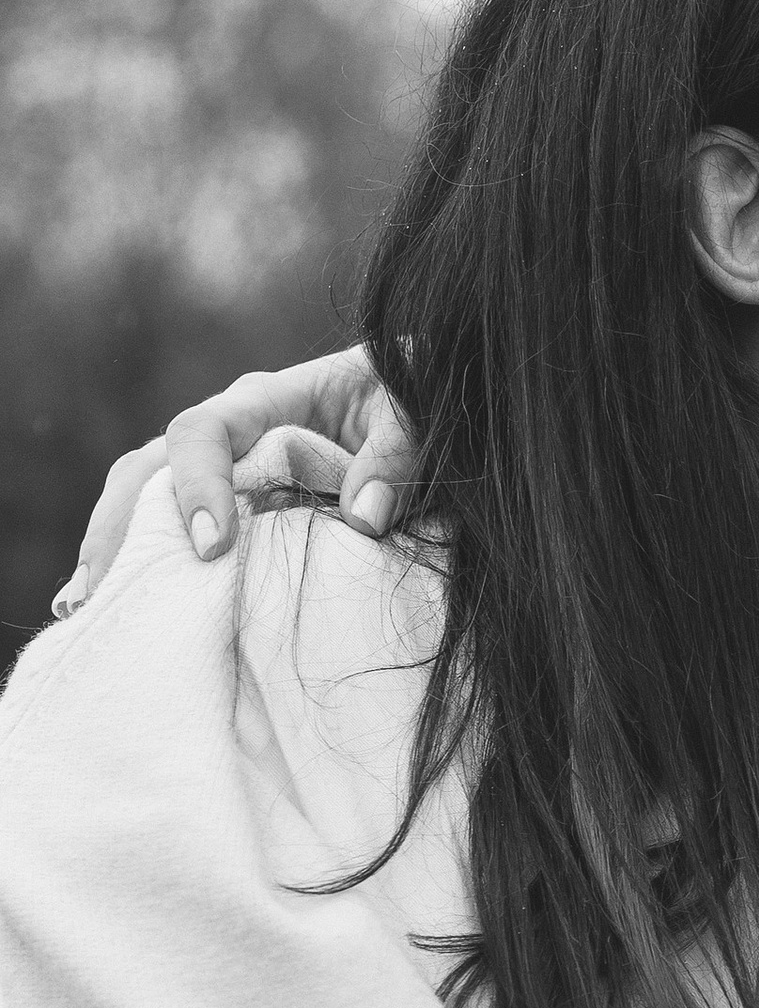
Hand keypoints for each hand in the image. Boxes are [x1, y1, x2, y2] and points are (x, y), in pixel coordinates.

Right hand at [57, 349, 419, 613]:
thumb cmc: (414, 398)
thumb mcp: (416, 414)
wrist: (420, 397)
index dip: (197, 487)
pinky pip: (167, 526)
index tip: (213, 548)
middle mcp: (229, 431)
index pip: (202, 432)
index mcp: (266, 398)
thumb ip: (396, 456)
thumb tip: (364, 516)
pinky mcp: (228, 503)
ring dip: (114, 549)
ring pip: (142, 497)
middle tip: (105, 593)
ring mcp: (220, 468)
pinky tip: (115, 606)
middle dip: (122, 527)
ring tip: (89, 609)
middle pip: (149, 468)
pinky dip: (140, 561)